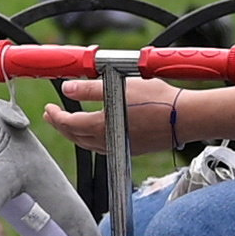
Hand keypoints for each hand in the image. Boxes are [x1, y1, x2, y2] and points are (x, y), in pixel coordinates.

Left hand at [36, 77, 190, 159]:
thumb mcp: (120, 86)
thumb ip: (90, 88)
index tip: (49, 108)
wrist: (185, 117)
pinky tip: (94, 132)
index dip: (55, 116)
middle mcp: (108, 141)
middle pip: (75, 137)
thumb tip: (67, 88)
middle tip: (52, 115)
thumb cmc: (157, 99)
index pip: (68, 124)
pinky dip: (91, 140)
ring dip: (75, 134)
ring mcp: (120, 146)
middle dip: (60, 126)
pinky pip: (103, 148)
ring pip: (88, 145)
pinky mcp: (132, 149)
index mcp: (101, 125)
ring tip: (68, 124)